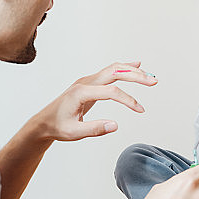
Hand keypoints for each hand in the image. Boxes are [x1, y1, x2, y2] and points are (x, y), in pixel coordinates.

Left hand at [33, 61, 156, 141]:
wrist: (44, 122)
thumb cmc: (58, 127)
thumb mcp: (74, 133)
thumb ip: (94, 129)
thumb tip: (115, 125)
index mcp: (81, 92)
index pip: (111, 92)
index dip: (128, 100)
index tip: (140, 110)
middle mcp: (85, 82)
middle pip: (114, 72)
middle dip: (135, 76)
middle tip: (153, 81)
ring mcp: (87, 81)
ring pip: (113, 69)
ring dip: (132, 71)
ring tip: (149, 77)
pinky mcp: (90, 84)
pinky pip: (110, 72)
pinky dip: (124, 69)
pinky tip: (135, 66)